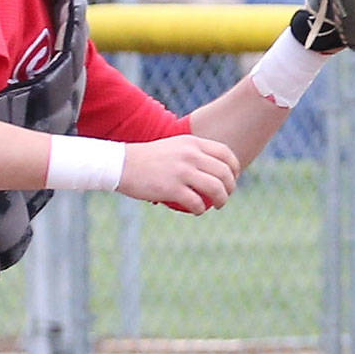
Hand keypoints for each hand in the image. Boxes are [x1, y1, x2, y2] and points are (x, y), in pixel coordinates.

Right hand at [116, 135, 240, 213]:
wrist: (120, 164)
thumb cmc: (148, 158)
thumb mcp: (174, 147)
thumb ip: (194, 153)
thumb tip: (214, 167)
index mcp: (192, 143)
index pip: (226, 153)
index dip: (234, 168)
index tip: (232, 178)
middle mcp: (190, 155)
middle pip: (224, 173)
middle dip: (230, 188)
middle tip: (225, 196)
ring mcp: (182, 172)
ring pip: (216, 189)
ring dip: (222, 200)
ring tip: (217, 205)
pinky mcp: (172, 188)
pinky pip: (197, 203)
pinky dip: (201, 209)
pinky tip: (197, 210)